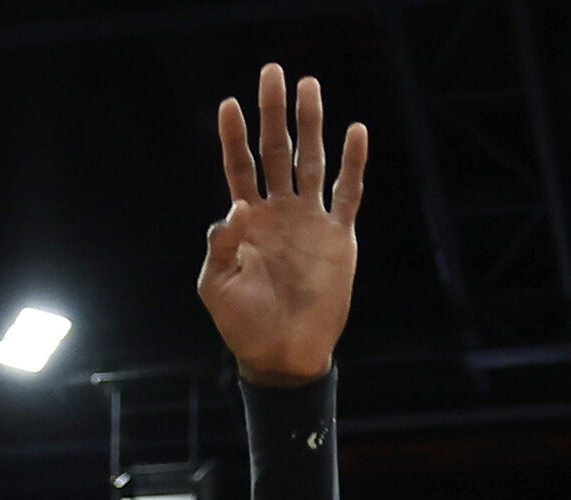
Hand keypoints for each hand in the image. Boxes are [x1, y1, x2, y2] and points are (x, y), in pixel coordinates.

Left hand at [198, 63, 367, 389]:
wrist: (281, 355)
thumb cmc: (242, 323)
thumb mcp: (216, 285)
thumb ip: (221, 245)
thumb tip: (237, 206)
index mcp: (247, 221)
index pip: (238, 167)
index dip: (233, 136)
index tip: (228, 104)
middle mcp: (279, 212)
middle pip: (276, 152)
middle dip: (274, 114)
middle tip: (273, 74)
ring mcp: (310, 221)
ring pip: (311, 162)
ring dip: (312, 125)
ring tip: (310, 86)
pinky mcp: (338, 237)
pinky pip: (347, 193)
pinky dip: (353, 164)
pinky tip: (355, 132)